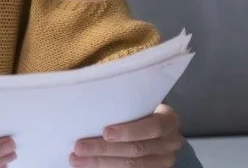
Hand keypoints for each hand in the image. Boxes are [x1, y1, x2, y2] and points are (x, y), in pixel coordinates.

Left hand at [68, 103, 183, 166]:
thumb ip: (124, 99)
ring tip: (77, 159)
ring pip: (130, 165)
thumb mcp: (139, 100)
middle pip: (136, 149)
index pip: (153, 127)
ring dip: (100, 162)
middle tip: (79, 147)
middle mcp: (171, 142)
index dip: (128, 131)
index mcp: (169, 119)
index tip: (105, 132)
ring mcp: (163, 160)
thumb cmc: (140, 107)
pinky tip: (89, 165)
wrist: (155, 124)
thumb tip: (92, 86)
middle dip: (104, 148)